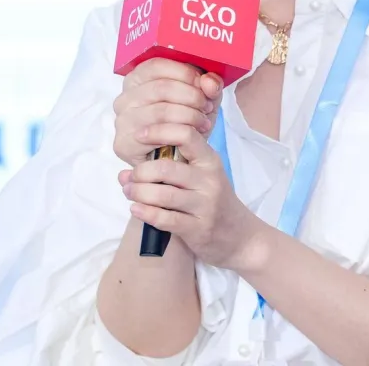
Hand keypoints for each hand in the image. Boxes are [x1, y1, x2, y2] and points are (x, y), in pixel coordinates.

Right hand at [112, 58, 222, 166]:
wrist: (181, 160)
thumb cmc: (188, 123)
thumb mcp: (204, 99)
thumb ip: (209, 85)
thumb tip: (208, 80)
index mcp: (137, 79)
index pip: (157, 65)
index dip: (185, 72)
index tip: (203, 84)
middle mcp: (124, 98)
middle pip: (161, 87)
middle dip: (191, 96)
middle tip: (207, 106)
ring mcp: (122, 121)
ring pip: (161, 110)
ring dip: (190, 115)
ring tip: (204, 121)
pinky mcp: (123, 143)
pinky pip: (156, 133)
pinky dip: (181, 132)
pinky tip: (194, 134)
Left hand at [119, 123, 266, 271]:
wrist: (241, 237)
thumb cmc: (215, 203)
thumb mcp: (204, 177)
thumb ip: (173, 169)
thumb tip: (127, 171)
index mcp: (210, 161)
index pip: (186, 135)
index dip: (159, 131)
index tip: (139, 135)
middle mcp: (210, 180)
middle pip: (166, 168)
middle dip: (140, 172)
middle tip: (128, 177)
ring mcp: (205, 206)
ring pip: (163, 195)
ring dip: (138, 192)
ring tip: (128, 192)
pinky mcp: (198, 229)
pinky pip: (166, 219)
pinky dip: (145, 213)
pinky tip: (135, 209)